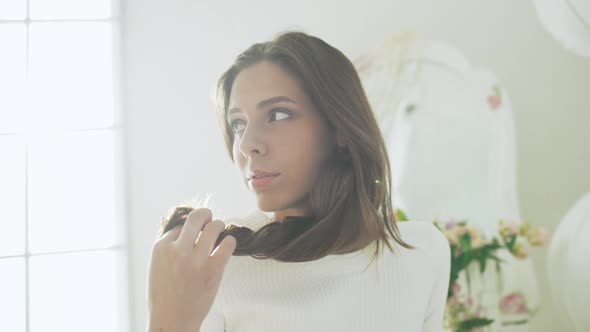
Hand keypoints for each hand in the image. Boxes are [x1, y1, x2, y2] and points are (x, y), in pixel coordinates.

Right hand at [147, 208, 236, 330]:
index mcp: (161, 248)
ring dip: (218, 225)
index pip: (179, 226)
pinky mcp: (213, 270)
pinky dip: (229, 241)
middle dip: (205, 214)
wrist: (173, 321)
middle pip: (196, 217)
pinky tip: (227, 244)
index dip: (187, 230)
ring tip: (218, 230)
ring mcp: (196, 260)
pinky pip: (228, 243)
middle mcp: (178, 250)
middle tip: (209, 218)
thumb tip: (184, 228)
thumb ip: (169, 247)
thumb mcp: (157, 266)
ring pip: (214, 227)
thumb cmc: (165, 295)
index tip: (192, 236)